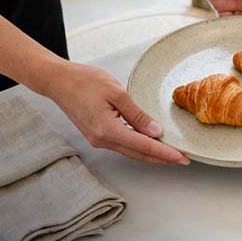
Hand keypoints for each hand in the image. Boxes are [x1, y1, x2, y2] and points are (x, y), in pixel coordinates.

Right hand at [42, 61, 189, 164]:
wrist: (58, 81)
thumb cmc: (84, 81)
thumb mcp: (117, 93)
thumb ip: (137, 115)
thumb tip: (156, 131)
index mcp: (108, 130)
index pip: (144, 146)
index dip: (166, 153)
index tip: (183, 157)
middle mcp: (102, 140)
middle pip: (139, 154)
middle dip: (162, 158)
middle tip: (184, 159)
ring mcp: (98, 139)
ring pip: (131, 151)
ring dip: (152, 154)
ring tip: (171, 153)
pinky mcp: (97, 135)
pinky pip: (123, 144)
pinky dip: (139, 146)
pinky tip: (150, 143)